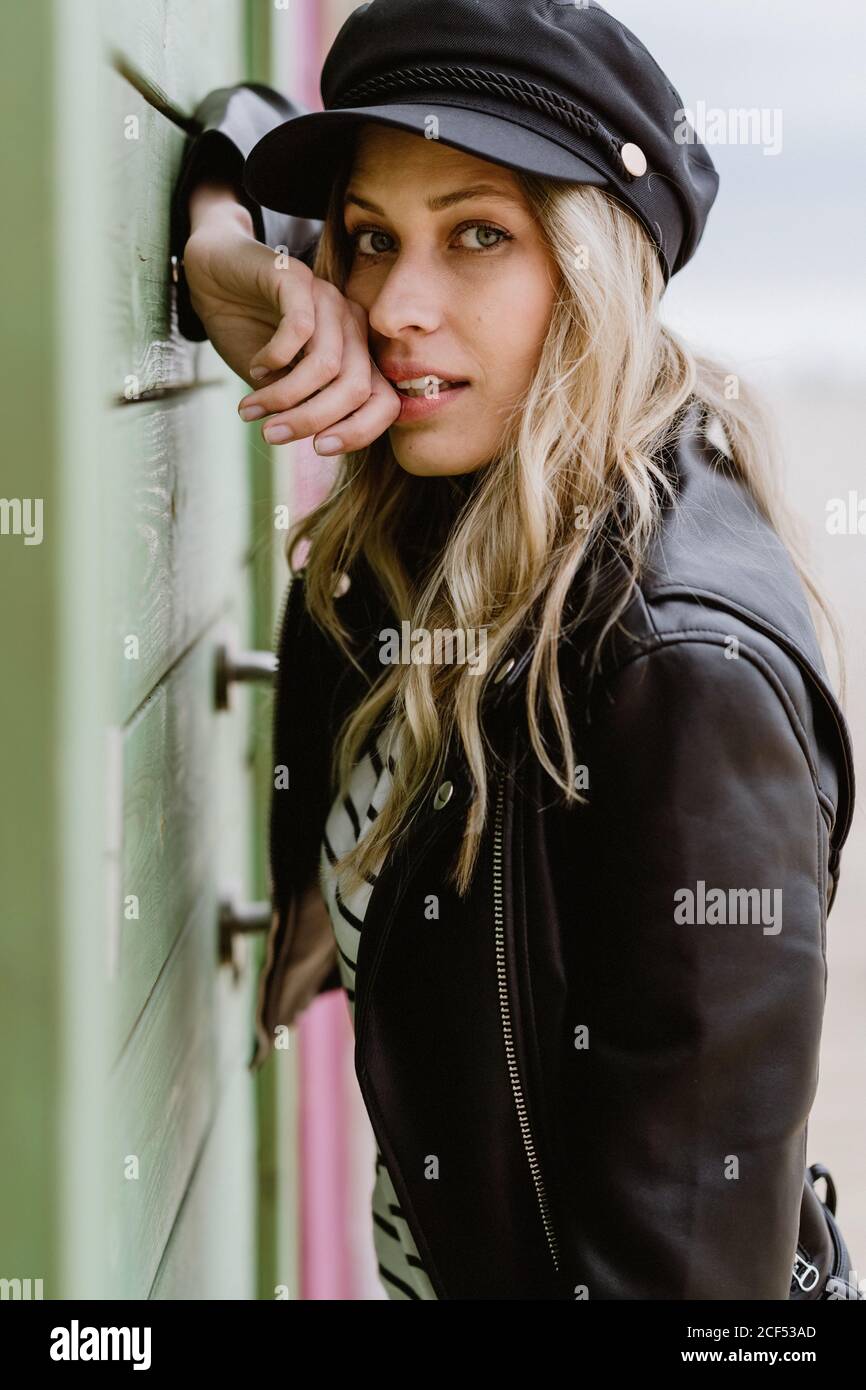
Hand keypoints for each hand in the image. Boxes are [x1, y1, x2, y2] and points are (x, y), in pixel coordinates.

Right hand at [182, 183, 400, 454]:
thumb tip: (317, 441)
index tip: (319, 449)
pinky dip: (275, 357)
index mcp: (357, 354)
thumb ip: (304, 408)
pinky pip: (299, 329)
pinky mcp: (297, 279)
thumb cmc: (250, 333)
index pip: (385, 402)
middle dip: (311, 420)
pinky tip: (255, 365)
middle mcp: (351, 325)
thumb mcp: (281, 384)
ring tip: (252, 409)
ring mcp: (328, 298)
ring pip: (327, 365)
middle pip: (356, 388)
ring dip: (285, 396)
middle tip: (271, 435)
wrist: (213, 277)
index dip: (358, 433)